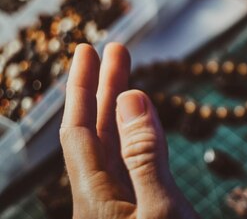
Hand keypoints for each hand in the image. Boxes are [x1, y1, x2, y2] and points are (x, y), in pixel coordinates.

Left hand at [60, 43, 200, 218]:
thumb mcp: (160, 210)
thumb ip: (145, 156)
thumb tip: (131, 98)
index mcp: (95, 198)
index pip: (80, 130)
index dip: (82, 87)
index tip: (88, 51)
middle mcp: (102, 198)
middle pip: (97, 132)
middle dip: (104, 87)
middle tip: (116, 49)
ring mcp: (122, 206)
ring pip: (116, 146)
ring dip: (121, 107)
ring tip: (128, 75)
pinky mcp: (142, 211)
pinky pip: (133, 160)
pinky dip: (138, 132)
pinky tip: (143, 122)